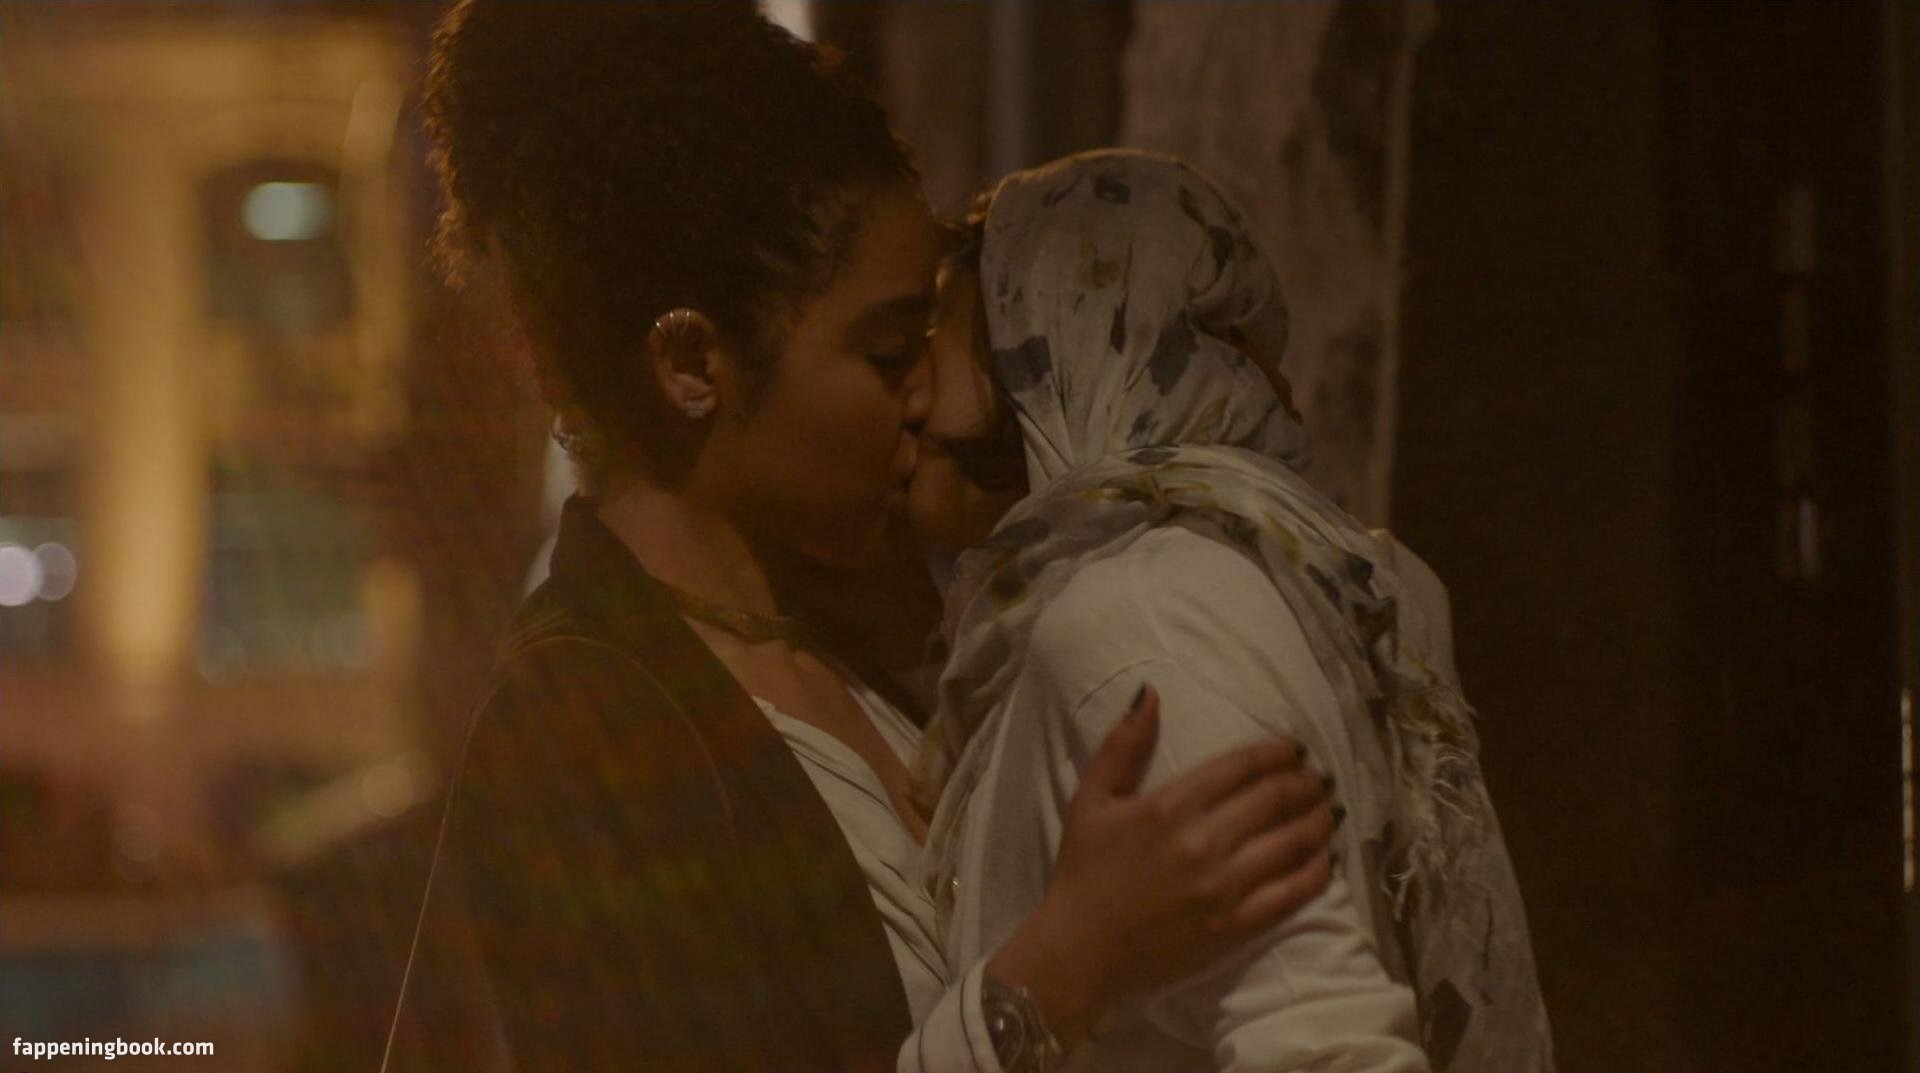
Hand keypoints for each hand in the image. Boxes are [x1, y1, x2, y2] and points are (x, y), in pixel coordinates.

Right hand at [985, 685, 1334, 1048]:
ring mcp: (1224, 888)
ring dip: (1318, 820)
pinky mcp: (1236, 926)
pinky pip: (1292, 893)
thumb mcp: (1090, 800)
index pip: (1242, 767)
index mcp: (1169, 806)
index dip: (1277, 752)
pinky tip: (1324, 859)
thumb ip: (1123, 745)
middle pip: (1276, 799)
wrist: (1080, 952)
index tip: (1295, 749)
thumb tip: (1150, 693)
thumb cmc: (1083, 872)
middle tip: (1316, 779)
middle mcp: (1203, 842)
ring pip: (1293, 842)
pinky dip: (1316, 872)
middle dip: (1305, 783)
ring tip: (1327, 810)